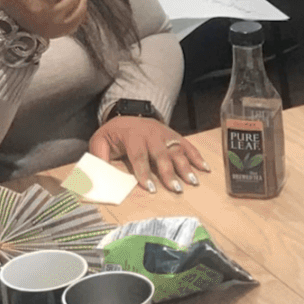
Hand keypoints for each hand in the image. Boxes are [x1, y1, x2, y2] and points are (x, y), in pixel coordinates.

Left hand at [88, 115, 209, 195]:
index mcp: (133, 135)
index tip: (150, 187)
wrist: (129, 116)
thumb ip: (99, 156)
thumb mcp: (100, 141)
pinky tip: (204, 168)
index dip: (144, 172)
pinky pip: (188, 145)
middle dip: (169, 172)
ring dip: (186, 166)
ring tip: (192, 181)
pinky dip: (197, 156)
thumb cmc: (115, 133)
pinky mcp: (174, 136)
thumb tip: (98, 174)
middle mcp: (152, 134)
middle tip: (175, 188)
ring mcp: (165, 134)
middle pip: (162, 154)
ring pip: (177, 150)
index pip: (139, 155)